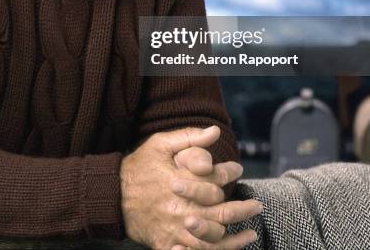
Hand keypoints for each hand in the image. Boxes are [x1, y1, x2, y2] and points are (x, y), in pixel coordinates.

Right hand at [120, 126, 259, 249]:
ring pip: (212, 241)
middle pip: (221, 214)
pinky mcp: (167, 245)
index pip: (215, 181)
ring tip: (251, 234)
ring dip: (235, 240)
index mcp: (181, 183)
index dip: (230, 174)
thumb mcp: (159, 144)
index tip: (239, 170)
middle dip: (243, 210)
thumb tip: (215, 131)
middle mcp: (181, 209)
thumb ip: (188, 137)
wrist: (112, 196)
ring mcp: (175, 230)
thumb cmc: (138, 167)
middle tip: (257, 206)